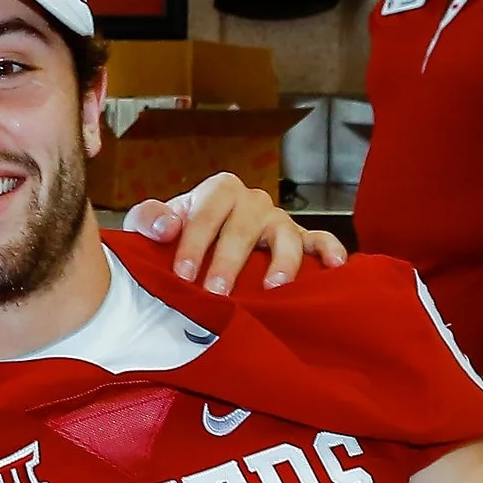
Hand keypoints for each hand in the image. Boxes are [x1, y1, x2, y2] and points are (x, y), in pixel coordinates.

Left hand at [126, 172, 345, 294]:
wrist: (197, 246)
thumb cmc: (174, 235)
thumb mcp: (152, 224)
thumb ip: (148, 219)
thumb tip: (167, 227)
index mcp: (218, 191)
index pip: (206, 213)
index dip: (193, 243)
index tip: (181, 274)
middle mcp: (252, 201)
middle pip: (244, 227)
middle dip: (229, 260)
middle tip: (216, 291)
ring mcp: (278, 220)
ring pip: (286, 234)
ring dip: (281, 260)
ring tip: (273, 286)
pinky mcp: (300, 239)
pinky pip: (320, 240)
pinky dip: (330, 249)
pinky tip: (334, 266)